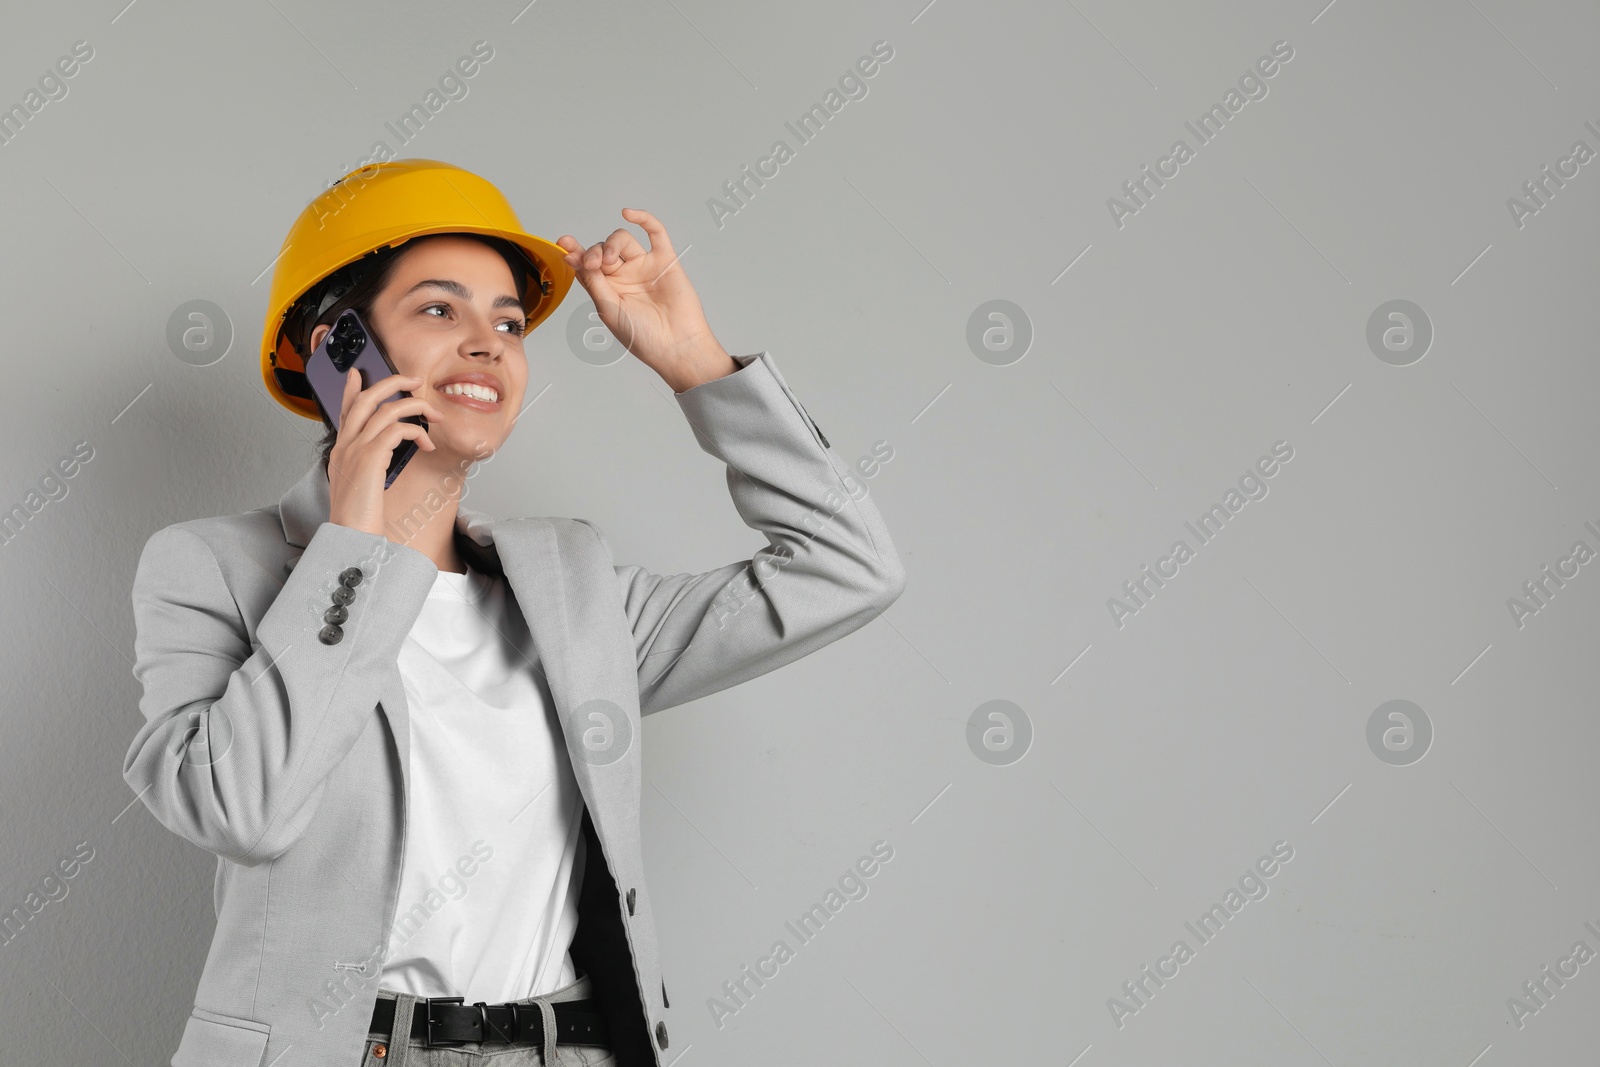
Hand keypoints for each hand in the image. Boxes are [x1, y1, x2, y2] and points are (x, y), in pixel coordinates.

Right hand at [326, 371, 443, 537]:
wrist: (351, 536)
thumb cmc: (359, 517)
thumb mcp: (361, 486)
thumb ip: (369, 465)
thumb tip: (385, 452)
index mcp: (341, 452)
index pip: (345, 411)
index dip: (351, 389)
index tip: (358, 374)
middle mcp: (345, 446)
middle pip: (365, 399)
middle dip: (391, 383)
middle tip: (413, 380)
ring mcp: (355, 449)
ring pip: (385, 409)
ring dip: (415, 407)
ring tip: (434, 415)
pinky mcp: (370, 457)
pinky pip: (398, 429)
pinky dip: (418, 431)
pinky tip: (427, 445)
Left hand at [556, 209, 735, 391]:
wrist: (676, 345)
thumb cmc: (643, 336)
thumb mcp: (608, 308)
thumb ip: (593, 281)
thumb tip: (573, 257)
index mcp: (607, 290)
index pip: (586, 264)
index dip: (575, 251)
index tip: (564, 243)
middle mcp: (624, 276)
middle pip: (603, 249)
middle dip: (594, 253)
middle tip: (594, 265)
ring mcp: (644, 267)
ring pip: (623, 240)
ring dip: (612, 244)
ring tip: (611, 261)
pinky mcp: (665, 261)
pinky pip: (655, 233)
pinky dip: (644, 219)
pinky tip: (629, 214)